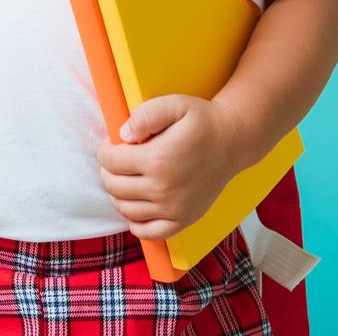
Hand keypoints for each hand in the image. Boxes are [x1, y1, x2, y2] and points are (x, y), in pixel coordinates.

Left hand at [96, 94, 252, 240]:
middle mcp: (164, 189)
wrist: (233, 142)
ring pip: (126, 209)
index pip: (111, 161)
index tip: (111, 145)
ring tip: (124, 179)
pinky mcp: (184, 220)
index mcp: (158, 159)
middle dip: (108, 171)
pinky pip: (149, 233)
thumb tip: (123, 135)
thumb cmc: (202, 121)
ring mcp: (174, 209)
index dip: (105, 151)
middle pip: (114, 186)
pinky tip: (136, 206)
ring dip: (117, 194)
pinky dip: (135, 223)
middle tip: (116, 160)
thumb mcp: (174, 104)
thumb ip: (145, 115)